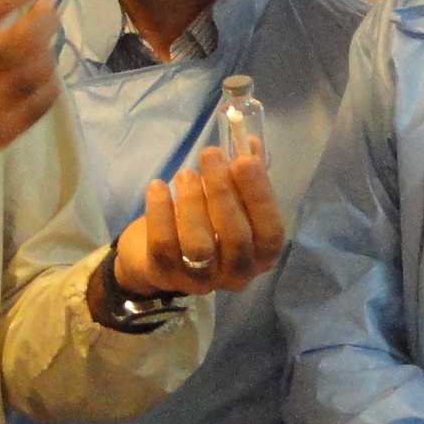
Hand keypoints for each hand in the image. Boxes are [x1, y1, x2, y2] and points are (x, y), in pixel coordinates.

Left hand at [114, 147, 285, 296]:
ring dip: (193, 202)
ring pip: (199, 246)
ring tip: (186, 173)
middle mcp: (236, 275)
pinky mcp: (164, 275)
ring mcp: (200, 281)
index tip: (244, 160)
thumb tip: (252, 142)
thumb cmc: (203, 222)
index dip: (260, 196)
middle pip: (235, 238)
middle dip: (223, 191)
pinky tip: (158, 186)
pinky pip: (164, 245)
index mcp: (260, 255)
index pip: (270, 232)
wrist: (152, 254)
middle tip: (210, 155)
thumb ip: (243, 175)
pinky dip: (160, 212)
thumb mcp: (227, 199)